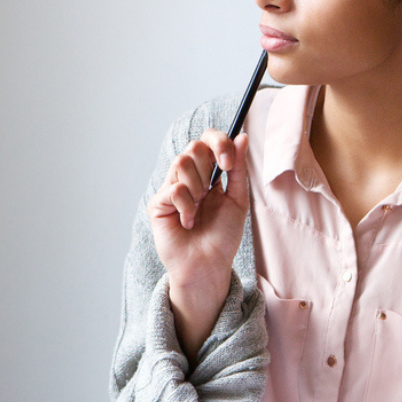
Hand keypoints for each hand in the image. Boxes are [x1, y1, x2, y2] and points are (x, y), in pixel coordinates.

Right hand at [147, 130, 249, 361]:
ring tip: (200, 208)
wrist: (209, 265)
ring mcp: (170, 188)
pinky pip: (174, 189)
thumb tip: (243, 136)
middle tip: (215, 185)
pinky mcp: (158, 204)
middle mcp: (188, 177)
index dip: (219, 142)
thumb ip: (238, 169)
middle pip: (194, 146)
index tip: (229, 162)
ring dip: (198, 186)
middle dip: (210, 162)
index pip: (207, 141)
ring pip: (181, 162)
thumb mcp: (237, 199)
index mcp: (208, 174)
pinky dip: (187, 206)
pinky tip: (189, 222)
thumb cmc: (223, 236)